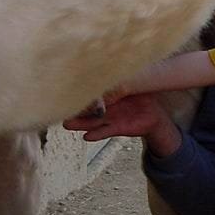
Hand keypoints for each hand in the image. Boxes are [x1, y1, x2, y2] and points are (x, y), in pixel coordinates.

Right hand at [63, 93, 180, 156]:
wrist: (156, 114)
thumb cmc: (143, 96)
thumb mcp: (132, 85)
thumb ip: (120, 85)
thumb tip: (107, 77)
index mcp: (107, 94)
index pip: (91, 93)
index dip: (80, 91)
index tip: (66, 89)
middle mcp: (104, 107)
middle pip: (86, 109)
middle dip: (74, 109)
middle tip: (58, 108)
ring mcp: (109, 118)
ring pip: (91, 121)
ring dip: (80, 124)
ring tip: (67, 124)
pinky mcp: (117, 128)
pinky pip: (105, 132)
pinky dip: (97, 134)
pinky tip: (87, 137)